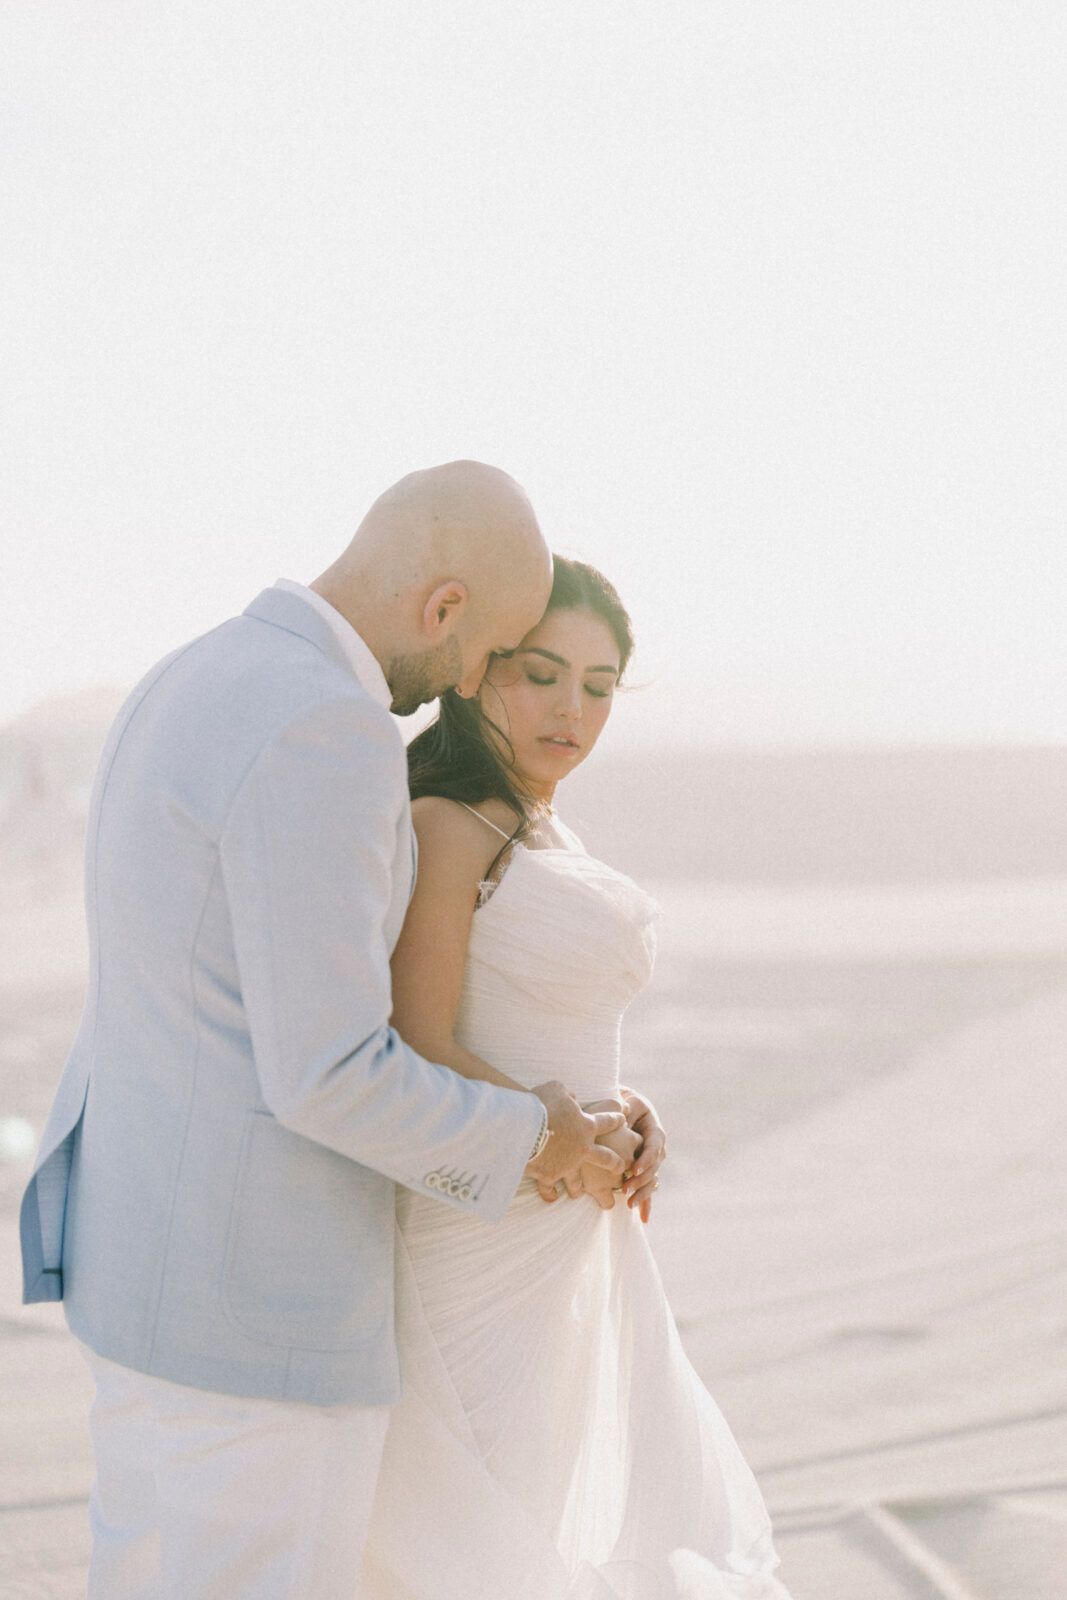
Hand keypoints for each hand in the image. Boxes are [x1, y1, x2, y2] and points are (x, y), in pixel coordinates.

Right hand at [535, 1099, 638, 1209]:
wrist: (523, 1125)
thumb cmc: (541, 1103)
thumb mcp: (558, 1089)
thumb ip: (568, 1095)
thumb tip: (571, 1098)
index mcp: (586, 1125)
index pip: (606, 1121)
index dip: (616, 1119)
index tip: (624, 1118)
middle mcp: (582, 1148)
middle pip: (606, 1158)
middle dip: (616, 1163)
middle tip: (622, 1167)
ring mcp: (567, 1165)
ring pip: (580, 1181)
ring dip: (582, 1187)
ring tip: (584, 1193)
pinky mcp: (549, 1175)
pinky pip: (550, 1188)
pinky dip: (550, 1193)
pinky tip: (552, 1197)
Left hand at [619, 1087, 666, 1222]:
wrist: (624, 1110)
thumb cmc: (625, 1104)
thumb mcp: (629, 1103)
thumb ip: (628, 1109)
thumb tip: (623, 1114)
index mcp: (655, 1132)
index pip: (655, 1146)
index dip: (646, 1159)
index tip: (634, 1169)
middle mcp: (657, 1149)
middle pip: (654, 1167)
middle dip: (641, 1180)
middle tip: (626, 1189)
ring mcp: (652, 1162)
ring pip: (652, 1180)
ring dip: (642, 1193)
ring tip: (629, 1203)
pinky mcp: (645, 1172)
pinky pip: (648, 1189)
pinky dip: (646, 1203)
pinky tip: (643, 1218)